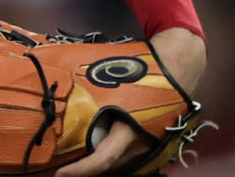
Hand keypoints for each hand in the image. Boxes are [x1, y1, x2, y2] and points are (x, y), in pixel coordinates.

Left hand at [55, 27, 205, 175]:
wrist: (178, 68)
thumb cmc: (142, 69)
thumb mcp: (109, 76)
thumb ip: (85, 85)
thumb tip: (57, 78)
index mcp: (130, 129)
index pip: (102, 159)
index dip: (80, 170)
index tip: (61, 173)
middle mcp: (141, 145)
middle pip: (108, 166)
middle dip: (84, 168)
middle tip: (59, 165)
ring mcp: (150, 148)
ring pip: (119, 164)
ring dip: (97, 162)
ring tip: (72, 159)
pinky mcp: (154, 146)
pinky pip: (128, 158)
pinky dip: (110, 156)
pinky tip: (94, 148)